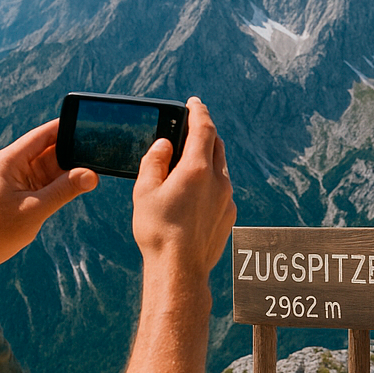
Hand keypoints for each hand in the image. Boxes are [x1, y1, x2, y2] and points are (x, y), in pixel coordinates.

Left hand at [0, 120, 97, 278]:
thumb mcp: (35, 209)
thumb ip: (65, 190)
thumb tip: (91, 175)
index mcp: (10, 160)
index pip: (43, 135)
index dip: (66, 128)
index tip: (89, 127)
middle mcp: (14, 164)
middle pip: (50, 149)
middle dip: (73, 151)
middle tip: (99, 152)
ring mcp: (20, 178)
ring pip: (52, 166)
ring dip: (71, 169)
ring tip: (94, 170)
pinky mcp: (24, 191)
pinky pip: (49, 180)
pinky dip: (64, 182)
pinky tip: (81, 184)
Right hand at [131, 97, 235, 281]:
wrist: (180, 270)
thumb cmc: (157, 231)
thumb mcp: (144, 192)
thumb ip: (154, 162)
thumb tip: (164, 145)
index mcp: (196, 169)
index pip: (202, 128)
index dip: (198, 112)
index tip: (194, 102)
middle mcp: (217, 180)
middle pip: (216, 145)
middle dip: (204, 133)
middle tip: (191, 129)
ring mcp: (227, 199)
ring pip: (220, 168)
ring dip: (208, 159)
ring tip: (190, 163)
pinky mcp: (229, 216)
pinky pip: (222, 190)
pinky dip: (211, 183)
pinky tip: (196, 195)